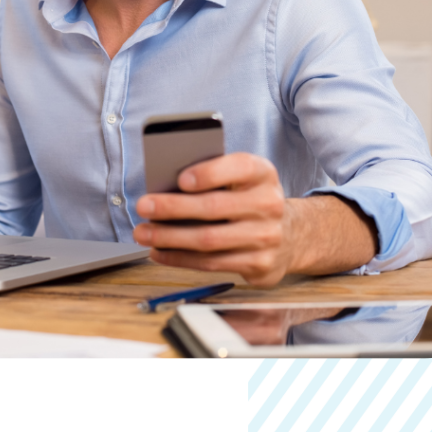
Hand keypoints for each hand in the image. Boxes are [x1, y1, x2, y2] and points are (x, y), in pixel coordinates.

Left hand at [132, 153, 378, 287]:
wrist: (289, 234)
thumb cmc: (248, 199)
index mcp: (263, 173)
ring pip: (209, 240)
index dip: (209, 173)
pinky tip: (159, 251)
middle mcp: (269, 204)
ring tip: (143, 232)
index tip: (180, 179)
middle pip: (215, 207)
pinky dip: (179, 258)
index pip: (239, 167)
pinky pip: (211, 263)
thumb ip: (212, 176)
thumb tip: (164, 186)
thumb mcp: (240, 179)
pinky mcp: (260, 265)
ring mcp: (267, 237)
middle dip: (173, 208)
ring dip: (169, 237)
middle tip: (143, 206)